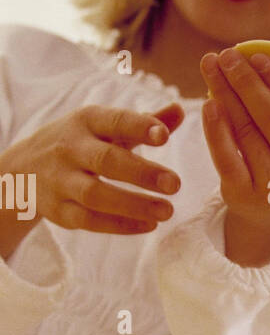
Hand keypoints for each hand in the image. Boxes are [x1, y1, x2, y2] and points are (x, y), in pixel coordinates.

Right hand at [0, 103, 181, 251]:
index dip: (139, 127)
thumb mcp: (105, 127)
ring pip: (95, 195)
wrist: (24, 168)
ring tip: (167, 211)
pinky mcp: (58, 210)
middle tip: (176, 184)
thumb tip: (181, 110)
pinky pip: (89, 220)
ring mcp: (61, 181)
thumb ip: (144, 122)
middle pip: (106, 161)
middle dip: (141, 173)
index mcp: (87, 122)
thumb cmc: (81, 144)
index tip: (164, 136)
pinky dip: (120, 225)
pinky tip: (149, 225)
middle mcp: (71, 149)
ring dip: (133, 205)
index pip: (114, 122)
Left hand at [200, 47, 269, 255]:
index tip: (255, 55)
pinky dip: (215, 129)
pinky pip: (226, 157)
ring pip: (246, 132)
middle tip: (226, 56)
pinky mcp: (246, 195)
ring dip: (225, 95)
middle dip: (246, 81)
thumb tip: (251, 53)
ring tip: (210, 69)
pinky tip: (207, 104)